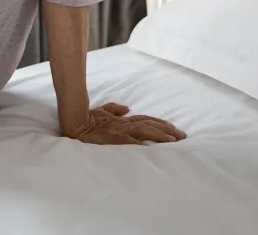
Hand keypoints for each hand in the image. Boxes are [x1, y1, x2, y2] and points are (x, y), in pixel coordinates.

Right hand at [66, 102, 186, 145]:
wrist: (75, 123)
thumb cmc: (87, 118)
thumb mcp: (103, 111)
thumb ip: (115, 109)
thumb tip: (127, 108)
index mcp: (123, 120)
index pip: (147, 120)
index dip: (161, 124)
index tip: (174, 129)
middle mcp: (125, 124)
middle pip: (151, 124)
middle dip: (168, 130)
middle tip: (183, 136)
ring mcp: (121, 131)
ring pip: (146, 131)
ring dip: (161, 135)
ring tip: (174, 140)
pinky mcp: (114, 138)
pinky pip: (131, 141)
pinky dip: (142, 144)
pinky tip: (153, 148)